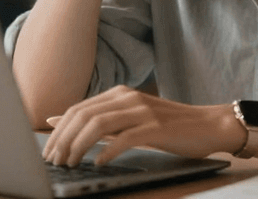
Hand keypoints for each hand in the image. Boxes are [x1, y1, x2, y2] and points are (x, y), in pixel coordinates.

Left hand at [42, 86, 244, 166]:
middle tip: (55, 161)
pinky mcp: (156, 127)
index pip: (79, 109)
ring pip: (99, 125)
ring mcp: (142, 111)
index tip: (48, 150)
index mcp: (120, 94)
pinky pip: (124, 138)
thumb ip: (102, 121)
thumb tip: (61, 123)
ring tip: (72, 164)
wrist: (209, 124)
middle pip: (84, 116)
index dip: (60, 130)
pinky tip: (99, 163)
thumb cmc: (169, 126)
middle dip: (64, 140)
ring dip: (79, 146)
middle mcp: (128, 98)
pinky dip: (107, 151)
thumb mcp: (132, 119)